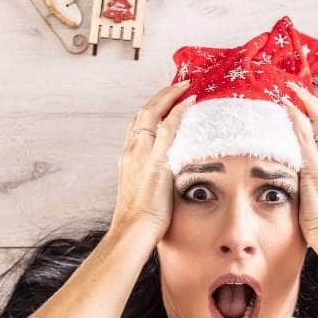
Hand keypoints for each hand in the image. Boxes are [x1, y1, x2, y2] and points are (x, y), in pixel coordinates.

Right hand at [111, 80, 194, 243]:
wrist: (132, 232)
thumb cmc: (138, 221)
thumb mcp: (142, 194)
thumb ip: (151, 181)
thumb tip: (164, 181)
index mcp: (127, 159)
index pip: (138, 126)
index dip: (151, 110)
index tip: (164, 101)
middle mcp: (131, 151)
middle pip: (143, 113)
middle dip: (160, 96)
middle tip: (177, 85)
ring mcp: (141, 154)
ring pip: (152, 114)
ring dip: (169, 96)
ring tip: (185, 86)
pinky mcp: (155, 161)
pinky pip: (168, 127)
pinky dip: (178, 110)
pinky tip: (190, 101)